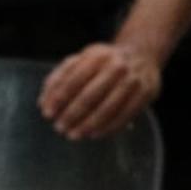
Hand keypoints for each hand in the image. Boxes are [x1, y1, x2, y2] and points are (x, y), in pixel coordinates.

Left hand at [39, 42, 162, 140]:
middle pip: (90, 95)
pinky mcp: (146, 93)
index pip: (73, 79)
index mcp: (97, 55)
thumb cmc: (103, 63)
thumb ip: (59, 78)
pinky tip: (95, 134)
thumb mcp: (81, 60)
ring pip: (108, 107)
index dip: (58, 98)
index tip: (47, 113)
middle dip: (72, 114)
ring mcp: (133, 79)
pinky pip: (125, 115)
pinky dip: (109, 128)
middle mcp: (117, 65)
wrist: (142, 54)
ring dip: (89, 124)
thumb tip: (44, 103)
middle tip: (60, 128)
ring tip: (75, 134)